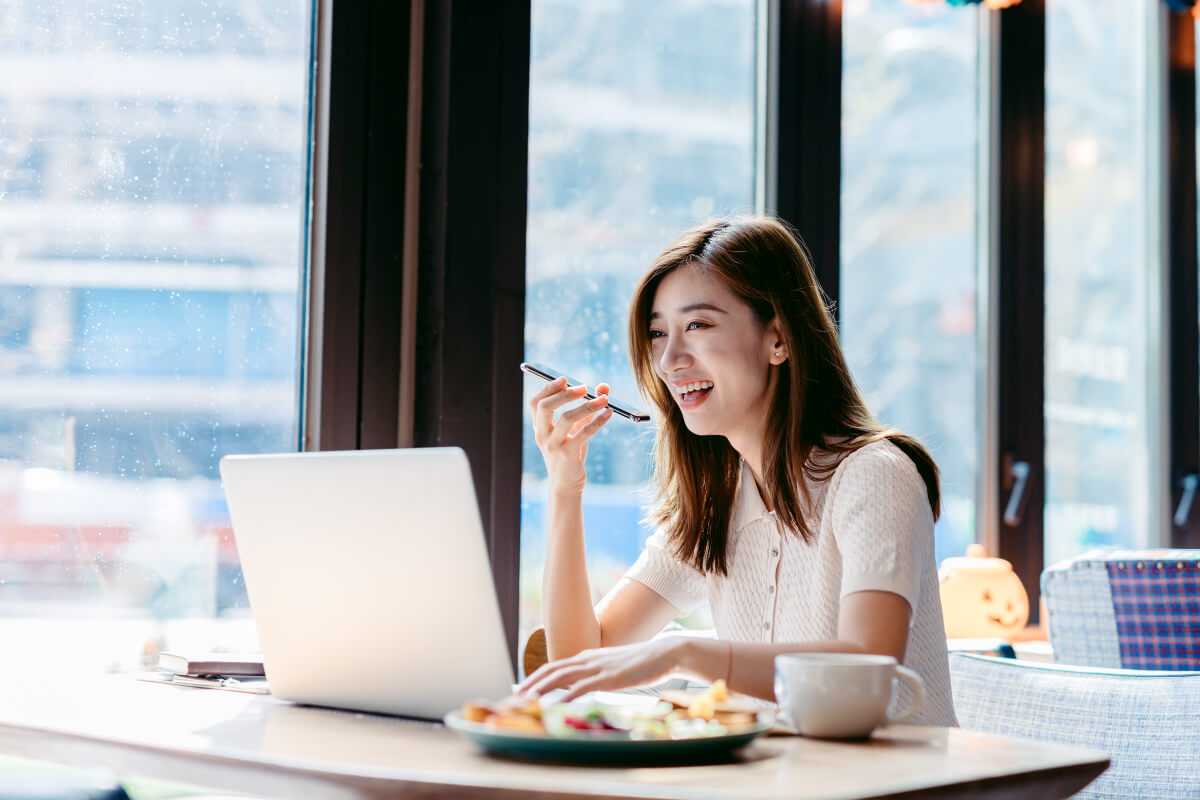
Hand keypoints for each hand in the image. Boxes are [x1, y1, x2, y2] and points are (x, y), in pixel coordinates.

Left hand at [517, 636, 686, 701]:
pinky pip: (581, 687)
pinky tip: (555, 705)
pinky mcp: (608, 677)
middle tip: (513, 697)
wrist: (665, 654)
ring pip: (560, 677)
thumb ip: (597, 675)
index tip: (521, 689)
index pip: (554, 667)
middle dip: (530, 683)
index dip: (536, 677)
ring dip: (540, 689)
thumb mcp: (613, 669)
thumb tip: (584, 687)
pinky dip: (565, 696)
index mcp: (587, 657)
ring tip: (524, 700)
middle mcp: (588, 660)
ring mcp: (597, 668)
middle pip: (551, 670)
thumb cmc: (641, 664)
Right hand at [528, 377, 611, 495]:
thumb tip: (604, 387)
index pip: (536, 402)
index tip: (565, 380)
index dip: (548, 388)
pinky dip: (598, 422)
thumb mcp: (576, 428)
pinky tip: (608, 414)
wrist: (566, 483)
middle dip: (565, 394)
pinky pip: (583, 434)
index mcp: (540, 426)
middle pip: (545, 407)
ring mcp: (553, 445)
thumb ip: (587, 406)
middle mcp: (542, 434)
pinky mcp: (567, 455)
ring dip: (587, 406)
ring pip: (567, 419)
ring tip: (604, 400)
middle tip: (584, 388)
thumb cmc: (570, 451)